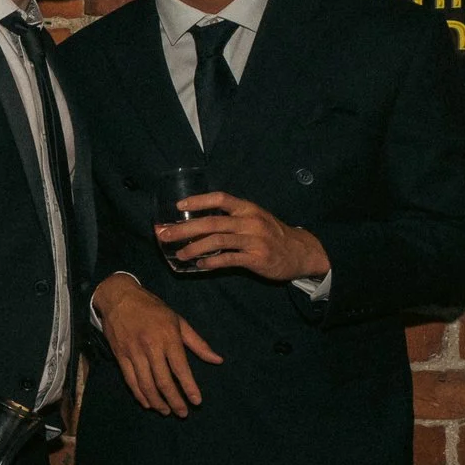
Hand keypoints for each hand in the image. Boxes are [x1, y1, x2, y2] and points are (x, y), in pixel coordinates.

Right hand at [92, 273, 223, 417]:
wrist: (118, 297)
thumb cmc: (152, 308)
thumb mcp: (178, 320)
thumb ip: (197, 343)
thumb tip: (217, 360)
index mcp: (168, 337)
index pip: (181, 368)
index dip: (189, 388)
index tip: (197, 402)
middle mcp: (150, 347)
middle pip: (163, 381)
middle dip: (174, 400)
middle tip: (182, 413)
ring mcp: (133, 352)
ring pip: (146, 384)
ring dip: (157, 401)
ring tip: (166, 411)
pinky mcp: (120, 356)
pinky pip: (130, 380)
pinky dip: (140, 395)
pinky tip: (148, 403)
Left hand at [157, 191, 329, 282]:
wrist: (301, 252)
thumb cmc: (271, 234)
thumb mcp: (255, 219)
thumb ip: (231, 218)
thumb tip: (197, 222)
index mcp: (247, 208)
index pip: (220, 199)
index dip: (198, 200)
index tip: (179, 205)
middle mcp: (250, 221)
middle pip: (211, 222)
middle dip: (184, 228)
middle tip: (164, 235)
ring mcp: (254, 240)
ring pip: (217, 241)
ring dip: (194, 248)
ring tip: (179, 254)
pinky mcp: (256, 258)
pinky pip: (228, 259)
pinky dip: (211, 262)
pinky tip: (200, 265)